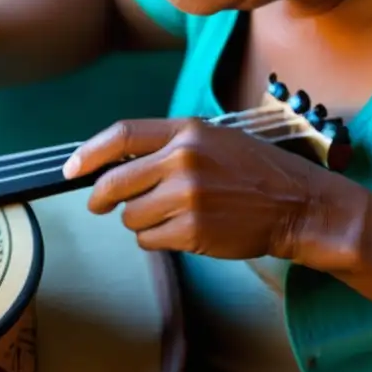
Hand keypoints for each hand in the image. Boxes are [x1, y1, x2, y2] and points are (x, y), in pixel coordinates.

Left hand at [63, 118, 330, 259]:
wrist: (300, 205)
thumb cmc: (255, 172)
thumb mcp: (214, 140)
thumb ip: (168, 146)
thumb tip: (115, 164)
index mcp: (187, 131)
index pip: (121, 135)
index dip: (89, 154)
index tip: (71, 169)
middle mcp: (183, 160)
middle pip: (114, 182)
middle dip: (100, 198)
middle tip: (100, 205)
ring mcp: (187, 196)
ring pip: (130, 216)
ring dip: (140, 220)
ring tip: (171, 215)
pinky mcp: (193, 230)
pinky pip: (148, 240)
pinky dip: (157, 239)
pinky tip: (183, 231)